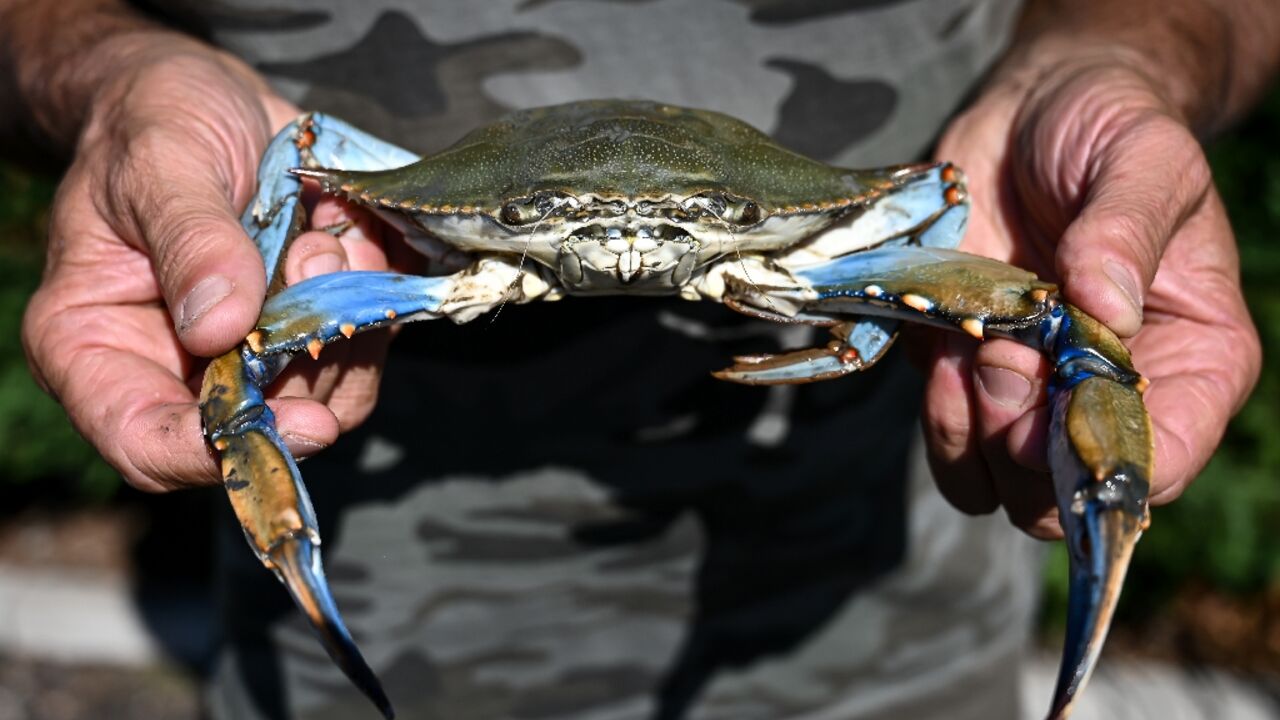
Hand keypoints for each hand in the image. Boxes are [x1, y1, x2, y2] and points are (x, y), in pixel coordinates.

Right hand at [20, 35, 390, 491]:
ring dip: (346, 321)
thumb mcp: (160, 161)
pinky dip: (373, 298)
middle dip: (308, 363)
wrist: (205, 94)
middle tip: (317, 263)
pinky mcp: (307, 329)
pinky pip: (361, 347)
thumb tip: (219, 327)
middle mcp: (173, 366)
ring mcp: (248, 353)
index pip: (144, 442)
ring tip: (322, 235)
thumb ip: (190, 240)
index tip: (298, 422)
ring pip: (324, 393)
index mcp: (95, 343)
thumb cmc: (153, 119)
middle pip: (255, 430)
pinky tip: (348, 235)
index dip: (218, 452)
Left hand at [924, 57, 1261, 537]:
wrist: (1031, 112)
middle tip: (1003, 362)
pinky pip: (945, 437)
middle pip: (1064, 494)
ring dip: (969, 434)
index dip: (1100, 460)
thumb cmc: (1109, 130)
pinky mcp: (964, 375)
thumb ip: (1128, 228)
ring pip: (994, 486)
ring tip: (971, 352)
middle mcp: (1110, 396)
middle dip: (1024, 446)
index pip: (1160, 462)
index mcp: (1192, 361)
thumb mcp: (1144, 158)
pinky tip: (941, 342)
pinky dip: (934, 406)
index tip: (1056, 406)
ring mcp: (1032, 394)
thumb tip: (1104, 306)